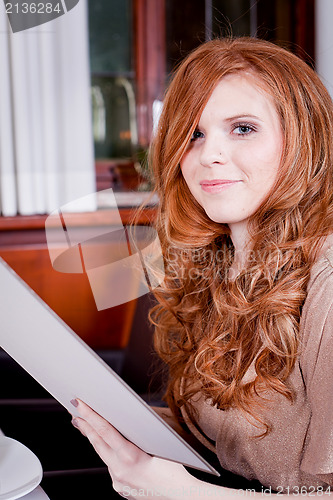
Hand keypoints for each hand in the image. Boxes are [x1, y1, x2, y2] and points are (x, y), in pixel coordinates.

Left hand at [70, 399, 200, 498]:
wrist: (182, 497)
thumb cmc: (176, 472)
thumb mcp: (160, 445)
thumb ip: (141, 433)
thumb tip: (129, 417)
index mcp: (130, 458)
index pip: (104, 431)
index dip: (89, 415)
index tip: (79, 404)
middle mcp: (120, 472)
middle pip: (97, 443)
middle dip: (85, 425)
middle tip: (74, 410)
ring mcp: (119, 482)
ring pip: (103, 455)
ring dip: (94, 439)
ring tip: (84, 424)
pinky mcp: (121, 489)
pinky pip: (112, 467)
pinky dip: (108, 455)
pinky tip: (107, 447)